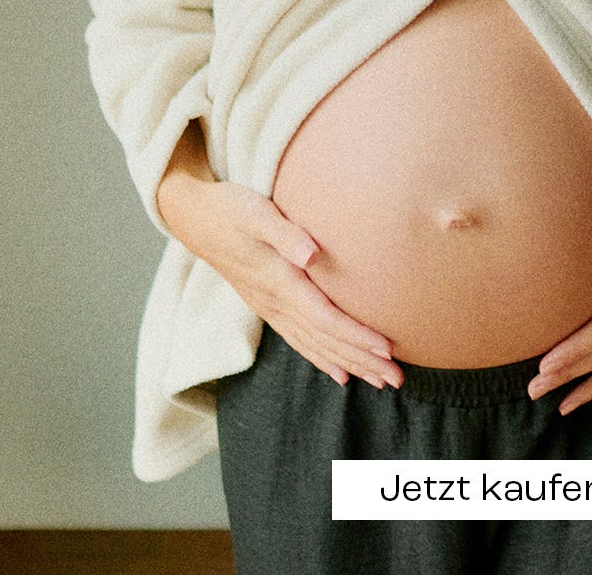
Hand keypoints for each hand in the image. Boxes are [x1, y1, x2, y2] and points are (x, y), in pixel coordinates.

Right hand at [156, 129, 401, 390]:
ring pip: (314, 345)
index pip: (324, 319)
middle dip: (362, 360)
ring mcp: (270, 307)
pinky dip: (321, 358)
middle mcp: (275, 302)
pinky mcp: (267, 304)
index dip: (356, 336)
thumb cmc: (230, 209)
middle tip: (397, 379)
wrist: (194, 217)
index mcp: (278, 282)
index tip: (386, 349)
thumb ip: (285, 233)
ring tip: (379, 381)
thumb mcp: (256, 212)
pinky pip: (299, 340)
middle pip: (324, 340)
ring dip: (348, 364)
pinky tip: (340, 373)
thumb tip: (312, 254)